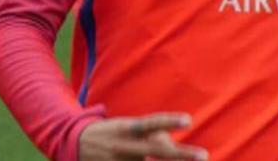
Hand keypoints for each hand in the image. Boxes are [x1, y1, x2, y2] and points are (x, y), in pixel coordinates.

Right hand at [79, 112, 207, 160]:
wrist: (74, 144)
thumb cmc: (113, 133)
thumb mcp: (129, 127)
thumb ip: (151, 133)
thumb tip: (170, 144)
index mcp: (127, 129)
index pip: (151, 123)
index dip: (169, 121)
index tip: (189, 121)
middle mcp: (124, 146)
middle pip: (156, 150)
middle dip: (181, 155)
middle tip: (204, 155)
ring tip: (196, 159)